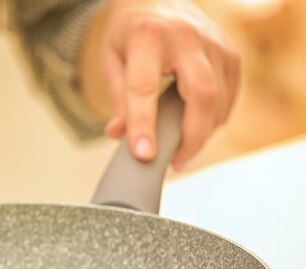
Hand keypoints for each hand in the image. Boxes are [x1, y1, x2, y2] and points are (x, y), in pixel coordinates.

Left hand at [79, 0, 239, 168]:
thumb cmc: (131, 31)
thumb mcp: (113, 59)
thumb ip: (118, 98)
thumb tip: (119, 135)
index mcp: (147, 37)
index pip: (144, 88)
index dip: (144, 125)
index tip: (144, 155)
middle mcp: (185, 37)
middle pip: (200, 95)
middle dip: (191, 137)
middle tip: (176, 162)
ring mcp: (213, 42)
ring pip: (219, 98)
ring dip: (204, 132)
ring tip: (184, 151)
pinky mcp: (229, 52)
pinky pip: (230, 94)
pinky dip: (217, 118)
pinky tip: (201, 130)